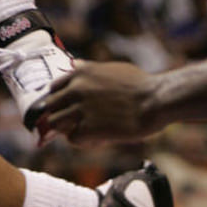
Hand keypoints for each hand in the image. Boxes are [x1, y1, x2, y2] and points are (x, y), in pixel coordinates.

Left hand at [37, 60, 155, 145]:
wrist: (155, 100)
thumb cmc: (139, 84)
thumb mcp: (110, 68)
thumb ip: (88, 69)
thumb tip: (74, 64)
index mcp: (80, 73)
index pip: (53, 88)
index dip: (59, 100)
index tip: (67, 108)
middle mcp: (76, 89)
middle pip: (50, 107)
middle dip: (61, 115)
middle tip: (75, 123)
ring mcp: (80, 109)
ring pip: (55, 124)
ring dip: (68, 129)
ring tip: (85, 132)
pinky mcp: (89, 128)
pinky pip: (73, 138)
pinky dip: (82, 141)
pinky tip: (97, 139)